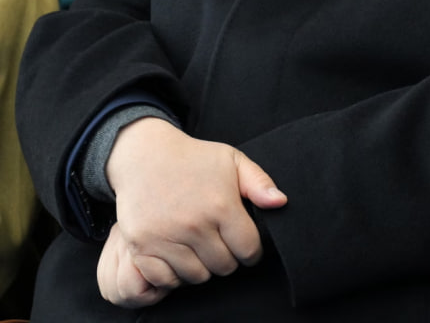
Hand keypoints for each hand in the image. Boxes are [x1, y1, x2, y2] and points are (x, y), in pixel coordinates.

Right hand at [102, 117, 286, 302]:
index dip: (252, 251)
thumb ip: (260, 183)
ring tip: (201, 250)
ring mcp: (166, 238)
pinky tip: (179, 258)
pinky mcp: (141, 247)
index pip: (248, 249)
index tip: (246, 245)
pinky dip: (174, 275)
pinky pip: (165, 279)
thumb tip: (280, 202)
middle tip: (222, 244)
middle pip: (224, 266)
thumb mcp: (233, 160)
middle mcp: (194, 225)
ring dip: (202, 268)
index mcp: (221, 205)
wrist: (145, 157)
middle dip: (228, 259)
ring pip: (196, 276)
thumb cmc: (194, 159)